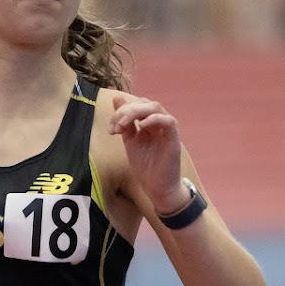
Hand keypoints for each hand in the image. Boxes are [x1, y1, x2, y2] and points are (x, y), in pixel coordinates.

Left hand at [109, 91, 187, 213]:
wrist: (157, 187)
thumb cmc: (145, 167)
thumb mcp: (130, 141)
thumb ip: (124, 122)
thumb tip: (116, 98)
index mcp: (148, 123)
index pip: (137, 105)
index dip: (122, 111)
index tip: (111, 128)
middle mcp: (159, 123)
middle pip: (144, 103)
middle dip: (126, 111)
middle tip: (115, 127)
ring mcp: (167, 129)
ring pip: (155, 107)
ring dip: (136, 112)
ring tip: (123, 126)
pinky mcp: (173, 138)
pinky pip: (167, 121)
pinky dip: (154, 119)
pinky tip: (142, 126)